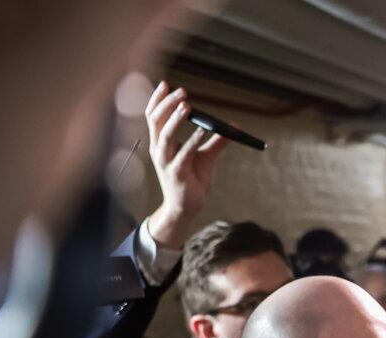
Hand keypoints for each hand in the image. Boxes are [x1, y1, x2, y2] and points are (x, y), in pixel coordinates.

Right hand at [144, 81, 226, 248]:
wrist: (187, 206)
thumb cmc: (192, 179)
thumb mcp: (206, 157)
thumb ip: (217, 141)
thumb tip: (233, 127)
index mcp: (161, 143)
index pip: (153, 116)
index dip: (157, 99)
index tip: (166, 83)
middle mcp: (158, 149)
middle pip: (155, 120)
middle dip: (166, 103)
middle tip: (182, 91)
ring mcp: (165, 161)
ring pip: (165, 135)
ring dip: (175, 119)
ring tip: (186, 106)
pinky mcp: (176, 173)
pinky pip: (183, 154)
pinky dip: (192, 141)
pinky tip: (202, 131)